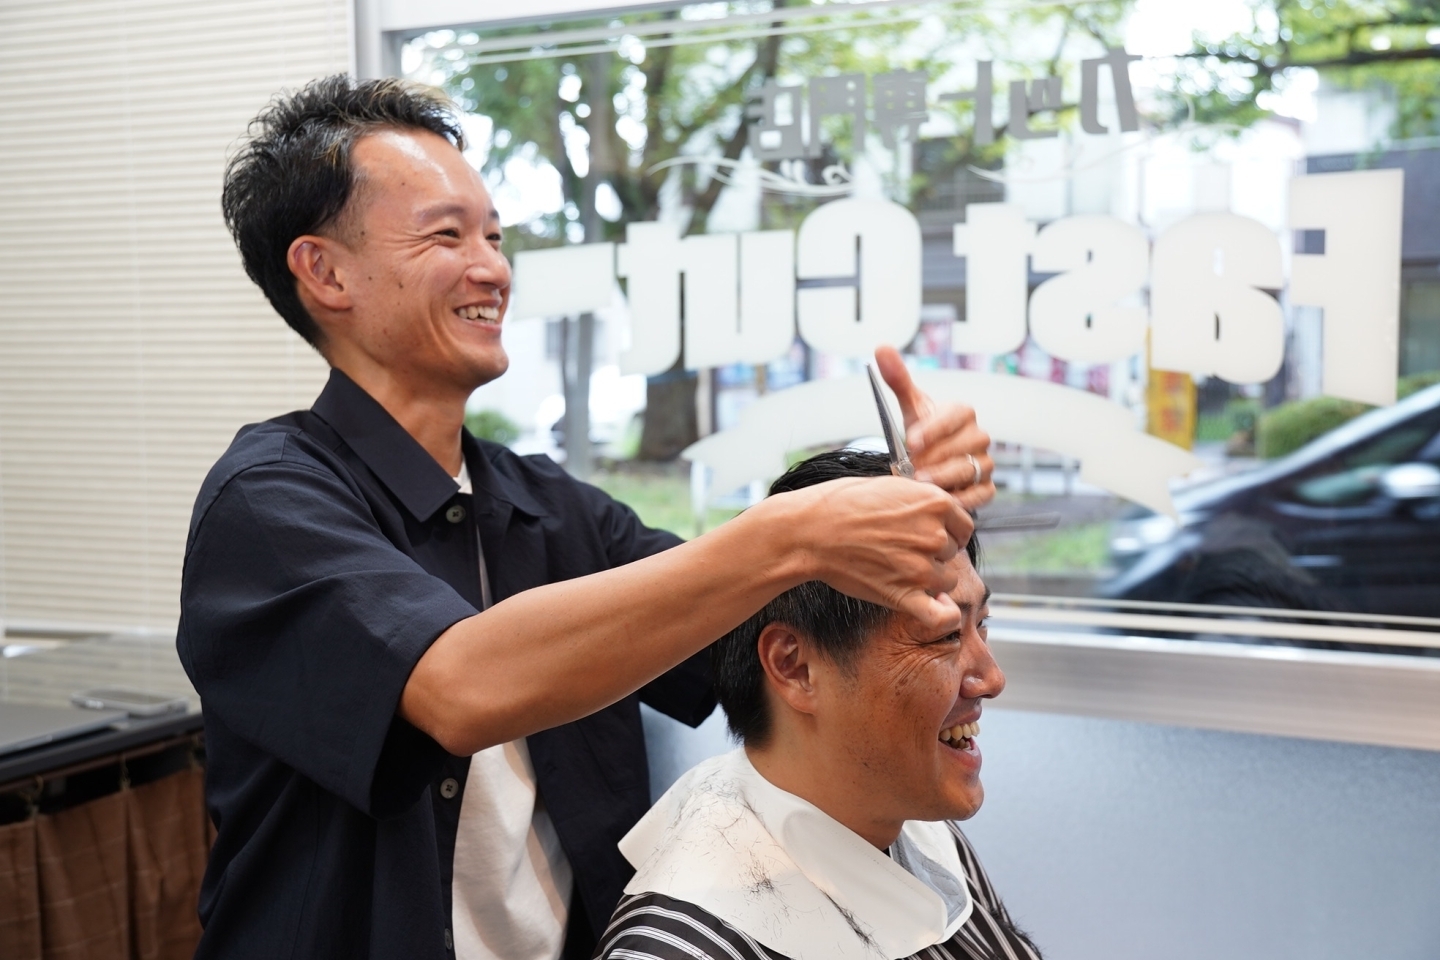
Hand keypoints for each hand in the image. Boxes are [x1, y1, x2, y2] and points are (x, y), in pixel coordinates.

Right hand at [778, 475, 972, 632]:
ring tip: (899, 569)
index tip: (931, 533)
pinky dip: (944, 616)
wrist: (811, 531)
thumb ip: (921, 502)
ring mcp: (921, 567)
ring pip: (946, 580)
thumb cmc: (841, 504)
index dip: (948, 530)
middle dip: (933, 553)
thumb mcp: (891, 486)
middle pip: (953, 552)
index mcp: (936, 502)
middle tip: (900, 549)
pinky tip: (938, 609)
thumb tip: (937, 515)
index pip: (964, 525)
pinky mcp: (905, 595)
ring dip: (930, 579)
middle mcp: (935, 534)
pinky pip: (941, 616)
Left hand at [874, 345, 995, 511]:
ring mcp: (984, 463)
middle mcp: (978, 437)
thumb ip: (898, 379)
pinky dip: (962, 499)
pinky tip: (941, 500)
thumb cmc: (922, 430)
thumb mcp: (909, 406)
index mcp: (962, 413)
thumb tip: (881, 348)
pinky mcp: (986, 487)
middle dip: (936, 457)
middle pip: (963, 447)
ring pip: (971, 470)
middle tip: (911, 468)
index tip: (911, 441)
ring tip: (920, 483)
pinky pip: (981, 495)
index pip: (954, 417)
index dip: (934, 429)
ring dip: (945, 478)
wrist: (931, 459)